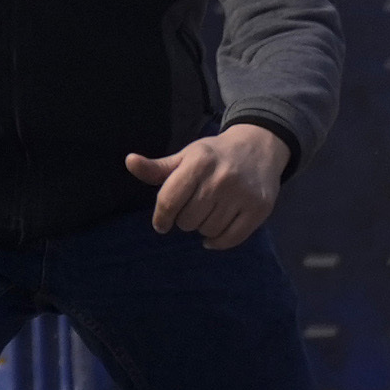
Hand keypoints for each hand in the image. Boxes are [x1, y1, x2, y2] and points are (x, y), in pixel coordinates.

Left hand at [127, 122, 292, 249]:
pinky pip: (231, 239)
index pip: (169, 201)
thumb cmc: (214, 156)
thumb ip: (157, 168)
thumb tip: (129, 162)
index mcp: (198, 162)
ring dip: (203, 228)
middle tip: (193, 209)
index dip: (161, 217)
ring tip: (208, 213)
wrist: (258, 147)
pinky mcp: (260, 208)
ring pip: (208, 230)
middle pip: (188, 220)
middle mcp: (222, 178)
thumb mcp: (185, 157)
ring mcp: (243, 194)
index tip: (161, 224)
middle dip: (185, 219)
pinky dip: (219, 242)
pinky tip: (214, 235)